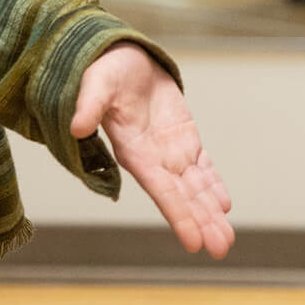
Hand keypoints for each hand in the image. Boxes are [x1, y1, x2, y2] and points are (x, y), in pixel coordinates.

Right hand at [72, 42, 234, 257]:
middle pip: (183, 196)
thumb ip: (88, 106)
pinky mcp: (183, 136)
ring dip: (210, 211)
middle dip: (202, 222)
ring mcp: (171, 149)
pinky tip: (224, 205)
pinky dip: (213, 185)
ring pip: (195, 186)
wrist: (119, 55)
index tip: (194, 242)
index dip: (179, 215)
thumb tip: (77, 128)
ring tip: (227, 239)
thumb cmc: (104, 70)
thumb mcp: (95, 84)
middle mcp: (154, 158)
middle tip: (222, 249)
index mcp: (134, 151)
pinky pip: (202, 165)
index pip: (161, 190)